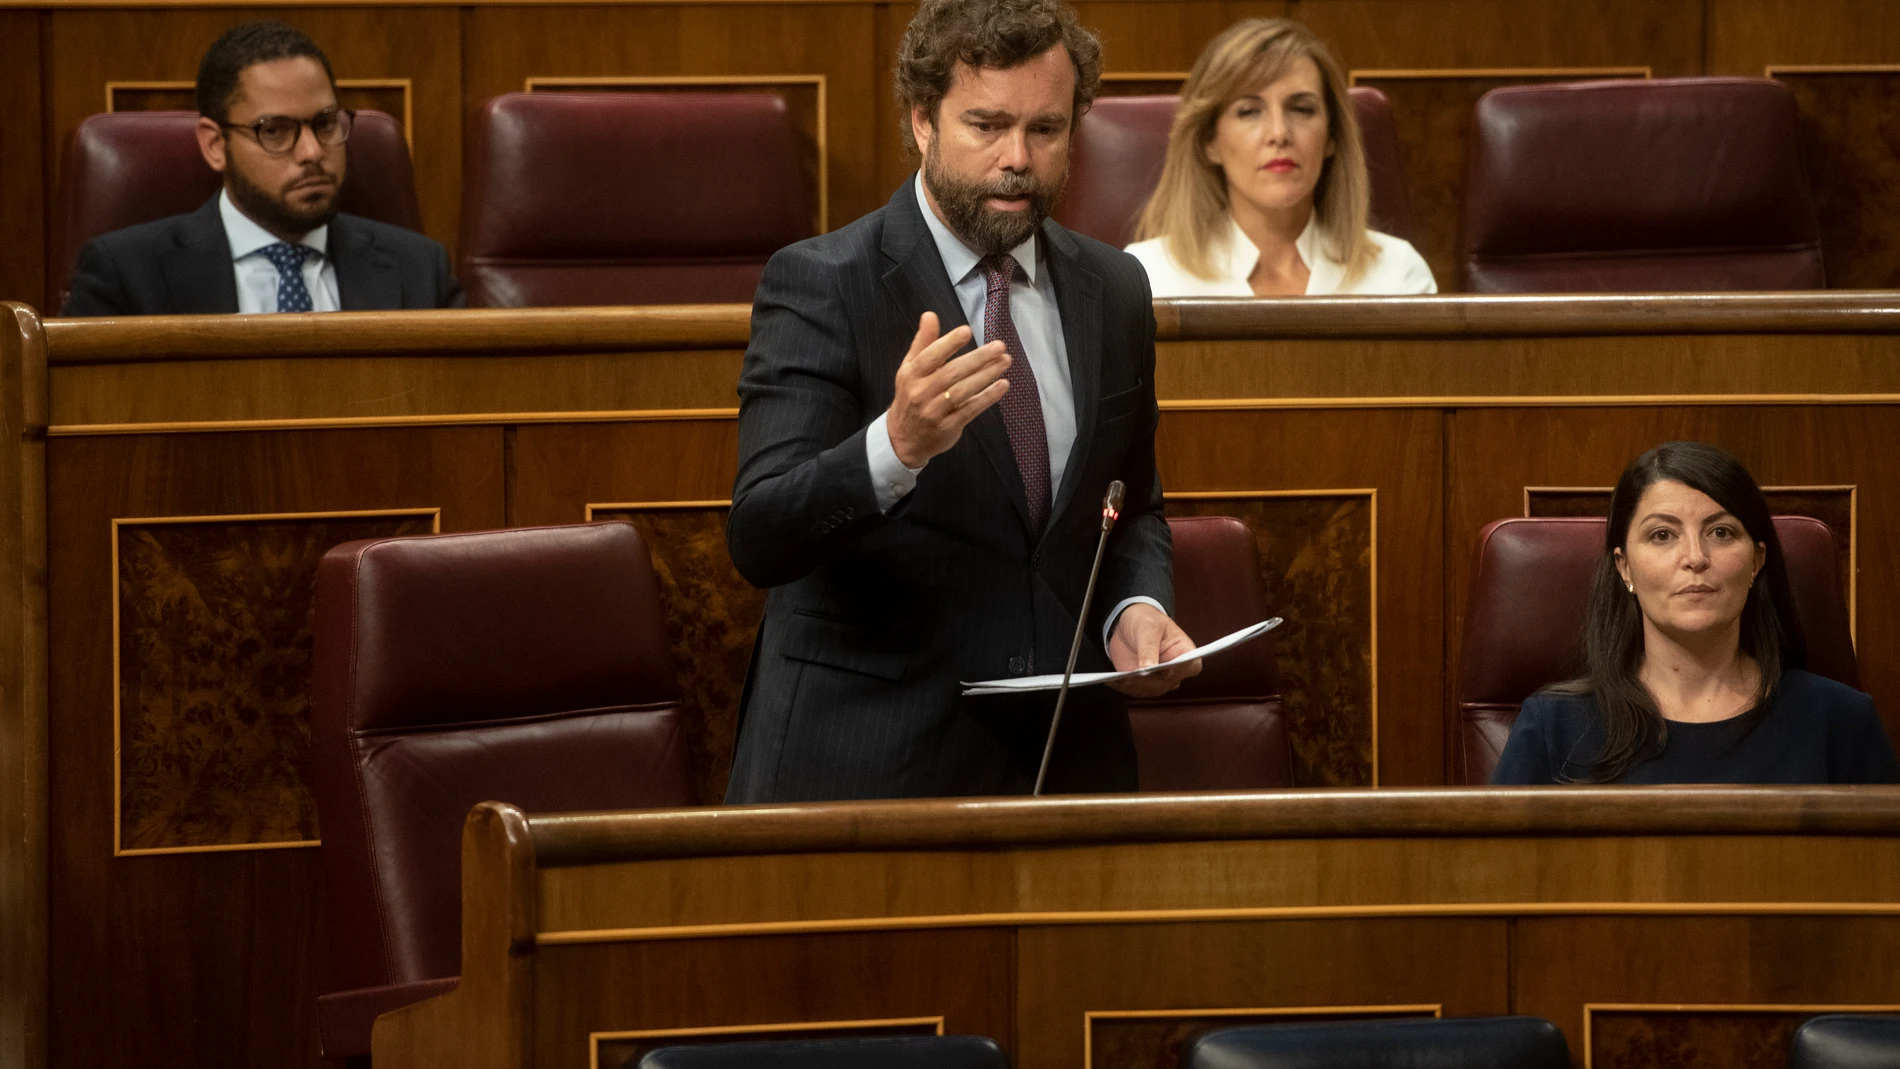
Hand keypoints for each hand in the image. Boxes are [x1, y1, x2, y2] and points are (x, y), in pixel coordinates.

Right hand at [887, 311, 1010, 468]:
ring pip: (963, 391)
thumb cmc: (910, 396)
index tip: (967, 331)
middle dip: (977, 359)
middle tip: (999, 346)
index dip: (948, 343)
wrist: (903, 439)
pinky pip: (970, 409)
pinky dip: (987, 397)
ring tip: (1005, 362)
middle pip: (951, 373)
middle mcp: (920, 393)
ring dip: (986, 375)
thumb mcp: (910, 368)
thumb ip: (923, 342)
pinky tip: (1002, 386)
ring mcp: (934, 411)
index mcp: (911, 374)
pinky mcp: (948, 427)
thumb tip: (930, 315)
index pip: (930, 356)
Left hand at [1106, 603, 1201, 697]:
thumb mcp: (1148, 628)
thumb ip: (1148, 649)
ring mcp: (1159, 678)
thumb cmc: (1146, 620)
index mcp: (1184, 652)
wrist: (1128, 623)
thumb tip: (1148, 670)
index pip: (1191, 666)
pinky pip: (1134, 689)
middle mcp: (1175, 669)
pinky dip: (1123, 686)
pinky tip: (1112, 680)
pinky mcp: (1142, 682)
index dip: (1181, 670)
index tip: (1166, 670)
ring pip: (1151, 689)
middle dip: (1151, 680)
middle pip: (1168, 682)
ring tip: (1119, 678)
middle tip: (1135, 674)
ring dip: (1135, 685)